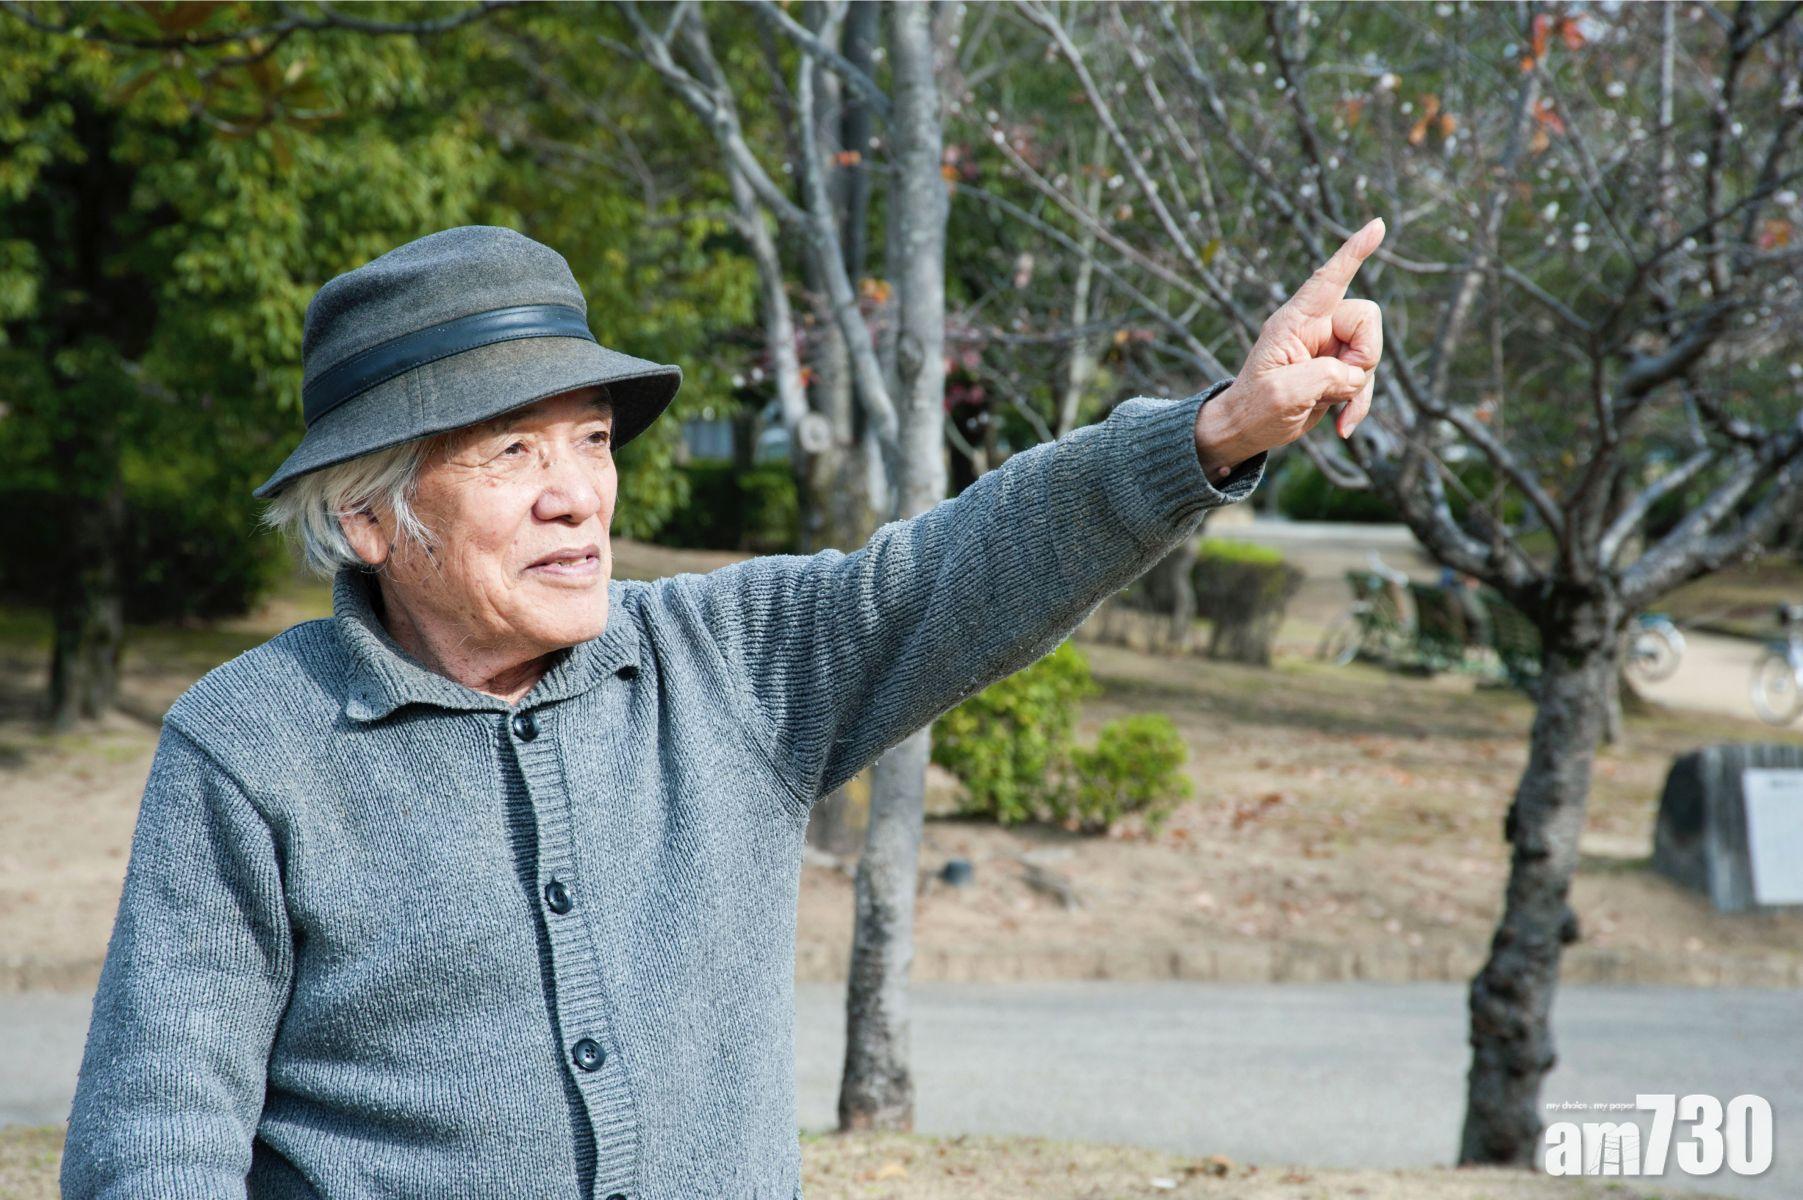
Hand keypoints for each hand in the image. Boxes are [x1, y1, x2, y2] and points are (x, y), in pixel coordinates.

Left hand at [1195, 218, 1385, 479]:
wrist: (1247, 430)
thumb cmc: (1254, 408)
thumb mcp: (1282, 394)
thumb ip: (1323, 375)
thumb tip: (1353, 372)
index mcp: (1294, 321)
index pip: (1327, 280)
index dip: (1353, 253)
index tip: (1376, 226)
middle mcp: (1314, 326)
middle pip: (1366, 318)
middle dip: (1363, 355)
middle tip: (1335, 385)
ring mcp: (1328, 347)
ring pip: (1369, 353)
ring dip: (1358, 388)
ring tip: (1327, 407)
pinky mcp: (1336, 369)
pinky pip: (1365, 378)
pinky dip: (1359, 403)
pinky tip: (1342, 426)